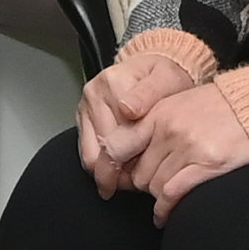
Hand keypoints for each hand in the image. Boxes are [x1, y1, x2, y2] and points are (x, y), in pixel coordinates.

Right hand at [75, 32, 216, 193]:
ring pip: (90, 155)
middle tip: (142, 180)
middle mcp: (94, 93)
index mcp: (114, 82)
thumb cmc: (164, 78)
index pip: (118, 132)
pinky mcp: (81, 118)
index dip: (133, 157)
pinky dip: (101, 164)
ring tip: (130, 177)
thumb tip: (127, 109)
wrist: (154, 69)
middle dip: (122, 169)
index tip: (147, 171)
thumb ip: (148, 94)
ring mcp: (85, 106)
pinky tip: (119, 167)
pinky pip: (85, 151)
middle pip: (102, 147)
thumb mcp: (167, 79)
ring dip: (109, 171)